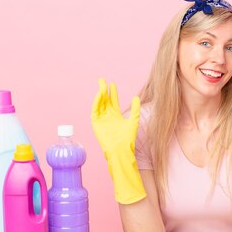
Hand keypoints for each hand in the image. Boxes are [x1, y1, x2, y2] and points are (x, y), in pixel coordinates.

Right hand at [91, 78, 145, 203]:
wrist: (121, 150)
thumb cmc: (128, 138)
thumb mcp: (133, 121)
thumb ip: (135, 109)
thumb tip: (136, 97)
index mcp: (116, 116)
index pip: (112, 101)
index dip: (112, 93)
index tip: (113, 84)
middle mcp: (108, 117)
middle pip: (104, 100)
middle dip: (103, 90)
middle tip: (102, 80)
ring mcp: (101, 120)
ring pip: (99, 104)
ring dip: (100, 95)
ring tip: (102, 86)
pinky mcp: (96, 124)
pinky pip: (95, 110)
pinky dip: (96, 102)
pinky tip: (100, 95)